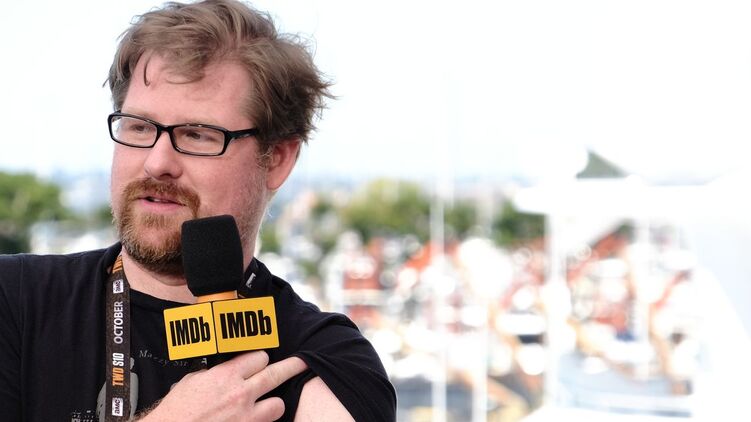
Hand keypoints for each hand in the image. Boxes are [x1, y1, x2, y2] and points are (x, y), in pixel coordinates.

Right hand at [140, 351, 306, 420]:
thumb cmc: (176, 411)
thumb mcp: (192, 382)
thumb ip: (214, 374)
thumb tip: (224, 372)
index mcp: (226, 376)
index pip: (259, 357)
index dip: (260, 359)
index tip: (260, 362)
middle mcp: (241, 393)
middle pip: (276, 374)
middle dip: (292, 367)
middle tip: (303, 363)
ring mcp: (246, 416)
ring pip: (278, 404)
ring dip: (274, 404)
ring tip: (267, 405)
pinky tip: (256, 420)